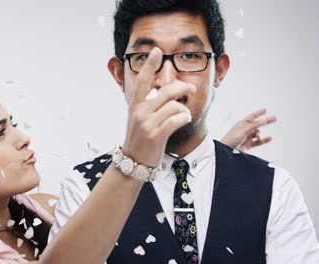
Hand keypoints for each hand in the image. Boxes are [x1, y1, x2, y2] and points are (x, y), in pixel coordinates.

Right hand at [121, 47, 195, 166]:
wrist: (133, 161)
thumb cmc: (140, 138)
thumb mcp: (138, 118)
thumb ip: (149, 103)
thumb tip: (165, 90)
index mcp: (135, 105)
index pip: (142, 80)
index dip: (149, 65)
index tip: (156, 50)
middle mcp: (139, 112)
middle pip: (167, 91)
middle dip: (183, 88)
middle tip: (191, 89)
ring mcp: (147, 124)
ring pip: (175, 106)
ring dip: (184, 110)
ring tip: (183, 115)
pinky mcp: (156, 136)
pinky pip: (177, 120)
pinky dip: (184, 118)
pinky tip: (183, 121)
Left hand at [221, 108, 276, 151]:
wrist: (226, 150)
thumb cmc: (231, 138)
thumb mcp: (243, 129)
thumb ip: (254, 125)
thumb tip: (264, 120)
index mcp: (241, 124)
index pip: (251, 117)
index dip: (258, 113)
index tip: (265, 110)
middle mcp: (244, 130)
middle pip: (257, 124)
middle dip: (265, 121)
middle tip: (275, 118)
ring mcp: (247, 137)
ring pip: (257, 133)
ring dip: (259, 134)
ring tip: (258, 136)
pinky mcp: (248, 144)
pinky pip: (258, 142)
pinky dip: (264, 140)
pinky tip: (270, 138)